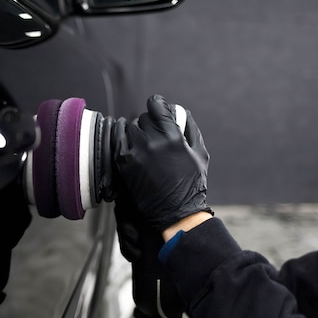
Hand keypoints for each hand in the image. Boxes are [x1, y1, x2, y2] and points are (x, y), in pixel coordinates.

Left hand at [113, 94, 211, 232]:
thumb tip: (181, 112)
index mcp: (173, 137)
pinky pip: (116, 139)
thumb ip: (191, 129)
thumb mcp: (200, 154)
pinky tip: (123, 133)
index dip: (157, 104)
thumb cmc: (192, 185)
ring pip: (129, 127)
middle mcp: (153, 142)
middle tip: (153, 131)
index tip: (157, 107)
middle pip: (143, 117)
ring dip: (135, 130)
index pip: (156, 105)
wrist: (176, 214)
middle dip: (149, 122)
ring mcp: (136, 153)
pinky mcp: (124, 164)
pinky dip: (119, 133)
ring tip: (141, 138)